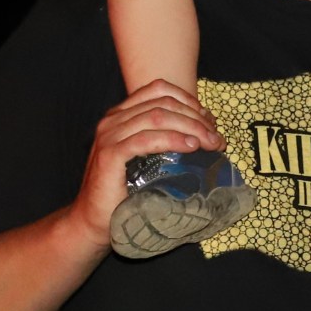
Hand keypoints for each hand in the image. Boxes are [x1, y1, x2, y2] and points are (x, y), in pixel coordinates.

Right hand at [70, 80, 223, 251]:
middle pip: (163, 103)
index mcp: (121, 114)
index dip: (189, 100)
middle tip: (217, 139)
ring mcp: (109, 135)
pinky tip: (190, 146)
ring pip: (158, 117)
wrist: (93, 222)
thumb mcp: (147, 159)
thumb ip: (165, 140)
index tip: (210, 121)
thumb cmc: (125, 193)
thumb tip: (204, 131)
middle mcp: (112, 119)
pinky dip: (172, 139)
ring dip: (191, 127)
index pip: (159, 89)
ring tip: (211, 144)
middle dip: (196, 117)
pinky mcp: (110, 154)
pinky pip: (146, 139)